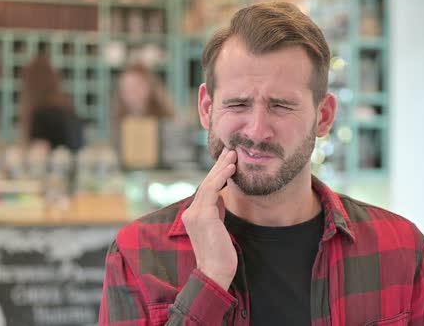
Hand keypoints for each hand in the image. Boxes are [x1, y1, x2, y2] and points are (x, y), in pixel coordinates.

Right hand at [182, 148, 236, 289]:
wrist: (215, 272)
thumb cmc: (220, 252)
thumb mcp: (217, 226)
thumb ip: (215, 210)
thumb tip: (220, 195)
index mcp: (193, 214)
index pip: (205, 189)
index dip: (216, 174)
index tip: (227, 161)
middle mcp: (190, 212)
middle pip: (206, 183)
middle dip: (219, 166)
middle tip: (230, 151)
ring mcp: (194, 214)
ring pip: (208, 184)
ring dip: (221, 168)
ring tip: (233, 155)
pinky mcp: (202, 217)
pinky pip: (211, 192)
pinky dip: (221, 179)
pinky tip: (230, 169)